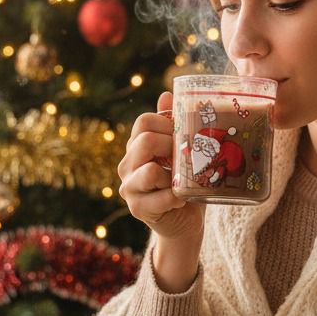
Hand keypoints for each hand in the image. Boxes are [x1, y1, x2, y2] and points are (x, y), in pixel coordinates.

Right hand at [117, 91, 204, 290]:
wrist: (185, 221)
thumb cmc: (186, 182)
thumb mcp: (183, 151)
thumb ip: (174, 124)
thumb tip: (167, 94)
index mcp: (136, 146)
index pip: (144, 122)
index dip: (168, 123)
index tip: (185, 135)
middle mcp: (127, 164)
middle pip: (145, 141)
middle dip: (172, 146)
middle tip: (189, 157)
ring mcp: (129, 187)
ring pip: (149, 170)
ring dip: (174, 174)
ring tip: (185, 180)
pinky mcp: (138, 208)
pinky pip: (160, 196)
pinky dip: (176, 196)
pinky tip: (184, 198)